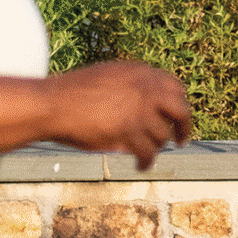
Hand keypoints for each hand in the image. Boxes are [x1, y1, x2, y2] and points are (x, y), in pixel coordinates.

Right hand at [44, 63, 191, 169]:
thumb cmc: (73, 93)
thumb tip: (147, 100)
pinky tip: (140, 166)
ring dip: (156, 147)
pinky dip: (146, 162)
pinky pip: (148, 152)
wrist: (53, 104)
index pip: (175, 86)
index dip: (178, 103)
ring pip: (162, 135)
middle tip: (182, 140)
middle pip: (181, 110)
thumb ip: (130, 85)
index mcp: (141, 72)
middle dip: (184, 127)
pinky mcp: (129, 132)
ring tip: (146, 153)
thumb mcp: (108, 77)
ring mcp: (140, 110)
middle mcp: (146, 89)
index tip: (177, 116)